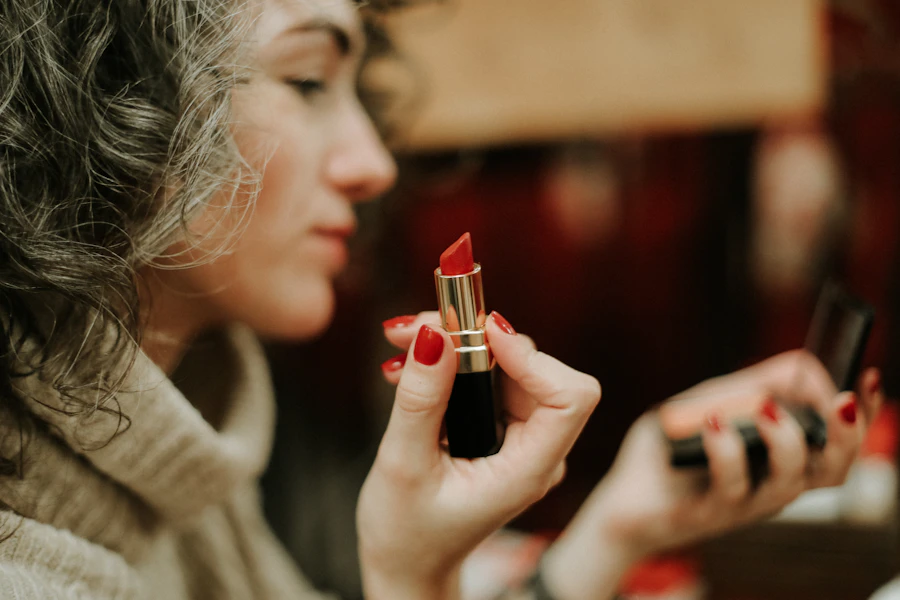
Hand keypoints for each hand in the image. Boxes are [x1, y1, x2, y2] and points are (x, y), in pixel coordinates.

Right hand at [358, 312, 600, 598]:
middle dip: (476, 338)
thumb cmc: (407, 533)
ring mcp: (520, 438)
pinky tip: (408, 365)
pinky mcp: (499, 428)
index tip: (478, 331)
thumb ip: (421, 400)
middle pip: (535, 368)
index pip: (569, 397)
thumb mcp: (404, 465)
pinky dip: (450, 362)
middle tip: (415, 327)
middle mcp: (535, 450)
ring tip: (400, 343)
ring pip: (507, 365)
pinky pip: (488, 377)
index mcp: (528, 470)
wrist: (407, 563)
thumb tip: (434, 334)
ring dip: (456, 344)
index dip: (531, 356)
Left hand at [541, 351, 883, 598]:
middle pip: (834, 471)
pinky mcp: (709, 513)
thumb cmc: (673, 450)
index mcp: (781, 460)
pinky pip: (731, 488)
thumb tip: (804, 366)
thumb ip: (753, 385)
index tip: (868, 377)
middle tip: (840, 402)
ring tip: (764, 408)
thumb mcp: (713, 403)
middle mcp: (772, 484)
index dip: (863, 415)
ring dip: (786, 440)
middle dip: (847, 435)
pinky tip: (711, 423)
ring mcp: (744, 503)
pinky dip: (727, 451)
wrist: (622, 496)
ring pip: (790, 484)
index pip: (839, 443)